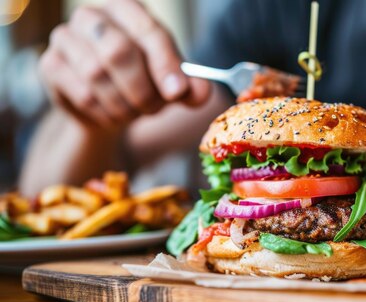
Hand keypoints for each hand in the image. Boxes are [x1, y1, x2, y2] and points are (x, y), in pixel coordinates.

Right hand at [39, 0, 209, 130]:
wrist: (106, 104)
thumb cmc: (143, 82)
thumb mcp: (171, 82)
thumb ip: (190, 86)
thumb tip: (202, 93)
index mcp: (127, 9)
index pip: (148, 31)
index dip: (165, 64)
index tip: (177, 92)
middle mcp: (92, 16)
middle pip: (118, 51)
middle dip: (142, 89)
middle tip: (155, 108)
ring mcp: (66, 38)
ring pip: (98, 76)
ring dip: (125, 105)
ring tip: (135, 112)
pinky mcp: (51, 65)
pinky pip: (83, 95)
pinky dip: (105, 113)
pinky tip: (113, 115)